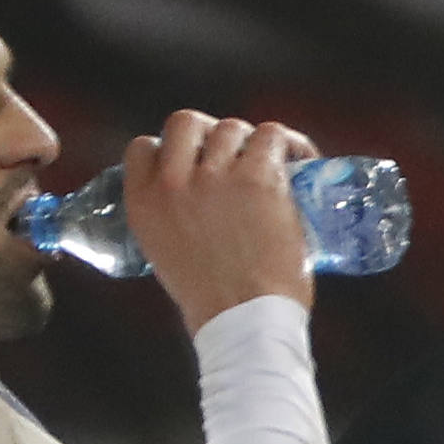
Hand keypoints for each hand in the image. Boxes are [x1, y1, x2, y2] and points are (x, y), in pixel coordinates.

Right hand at [118, 110, 318, 328]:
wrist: (244, 321)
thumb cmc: (215, 303)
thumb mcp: (168, 255)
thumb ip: (173, 219)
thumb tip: (200, 203)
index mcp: (143, 201)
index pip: (144, 147)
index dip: (170, 148)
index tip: (192, 162)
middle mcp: (172, 182)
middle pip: (186, 123)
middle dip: (210, 134)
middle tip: (234, 158)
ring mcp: (214, 177)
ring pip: (231, 128)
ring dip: (251, 142)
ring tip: (272, 164)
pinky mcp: (257, 179)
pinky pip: (271, 135)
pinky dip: (289, 142)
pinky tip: (300, 158)